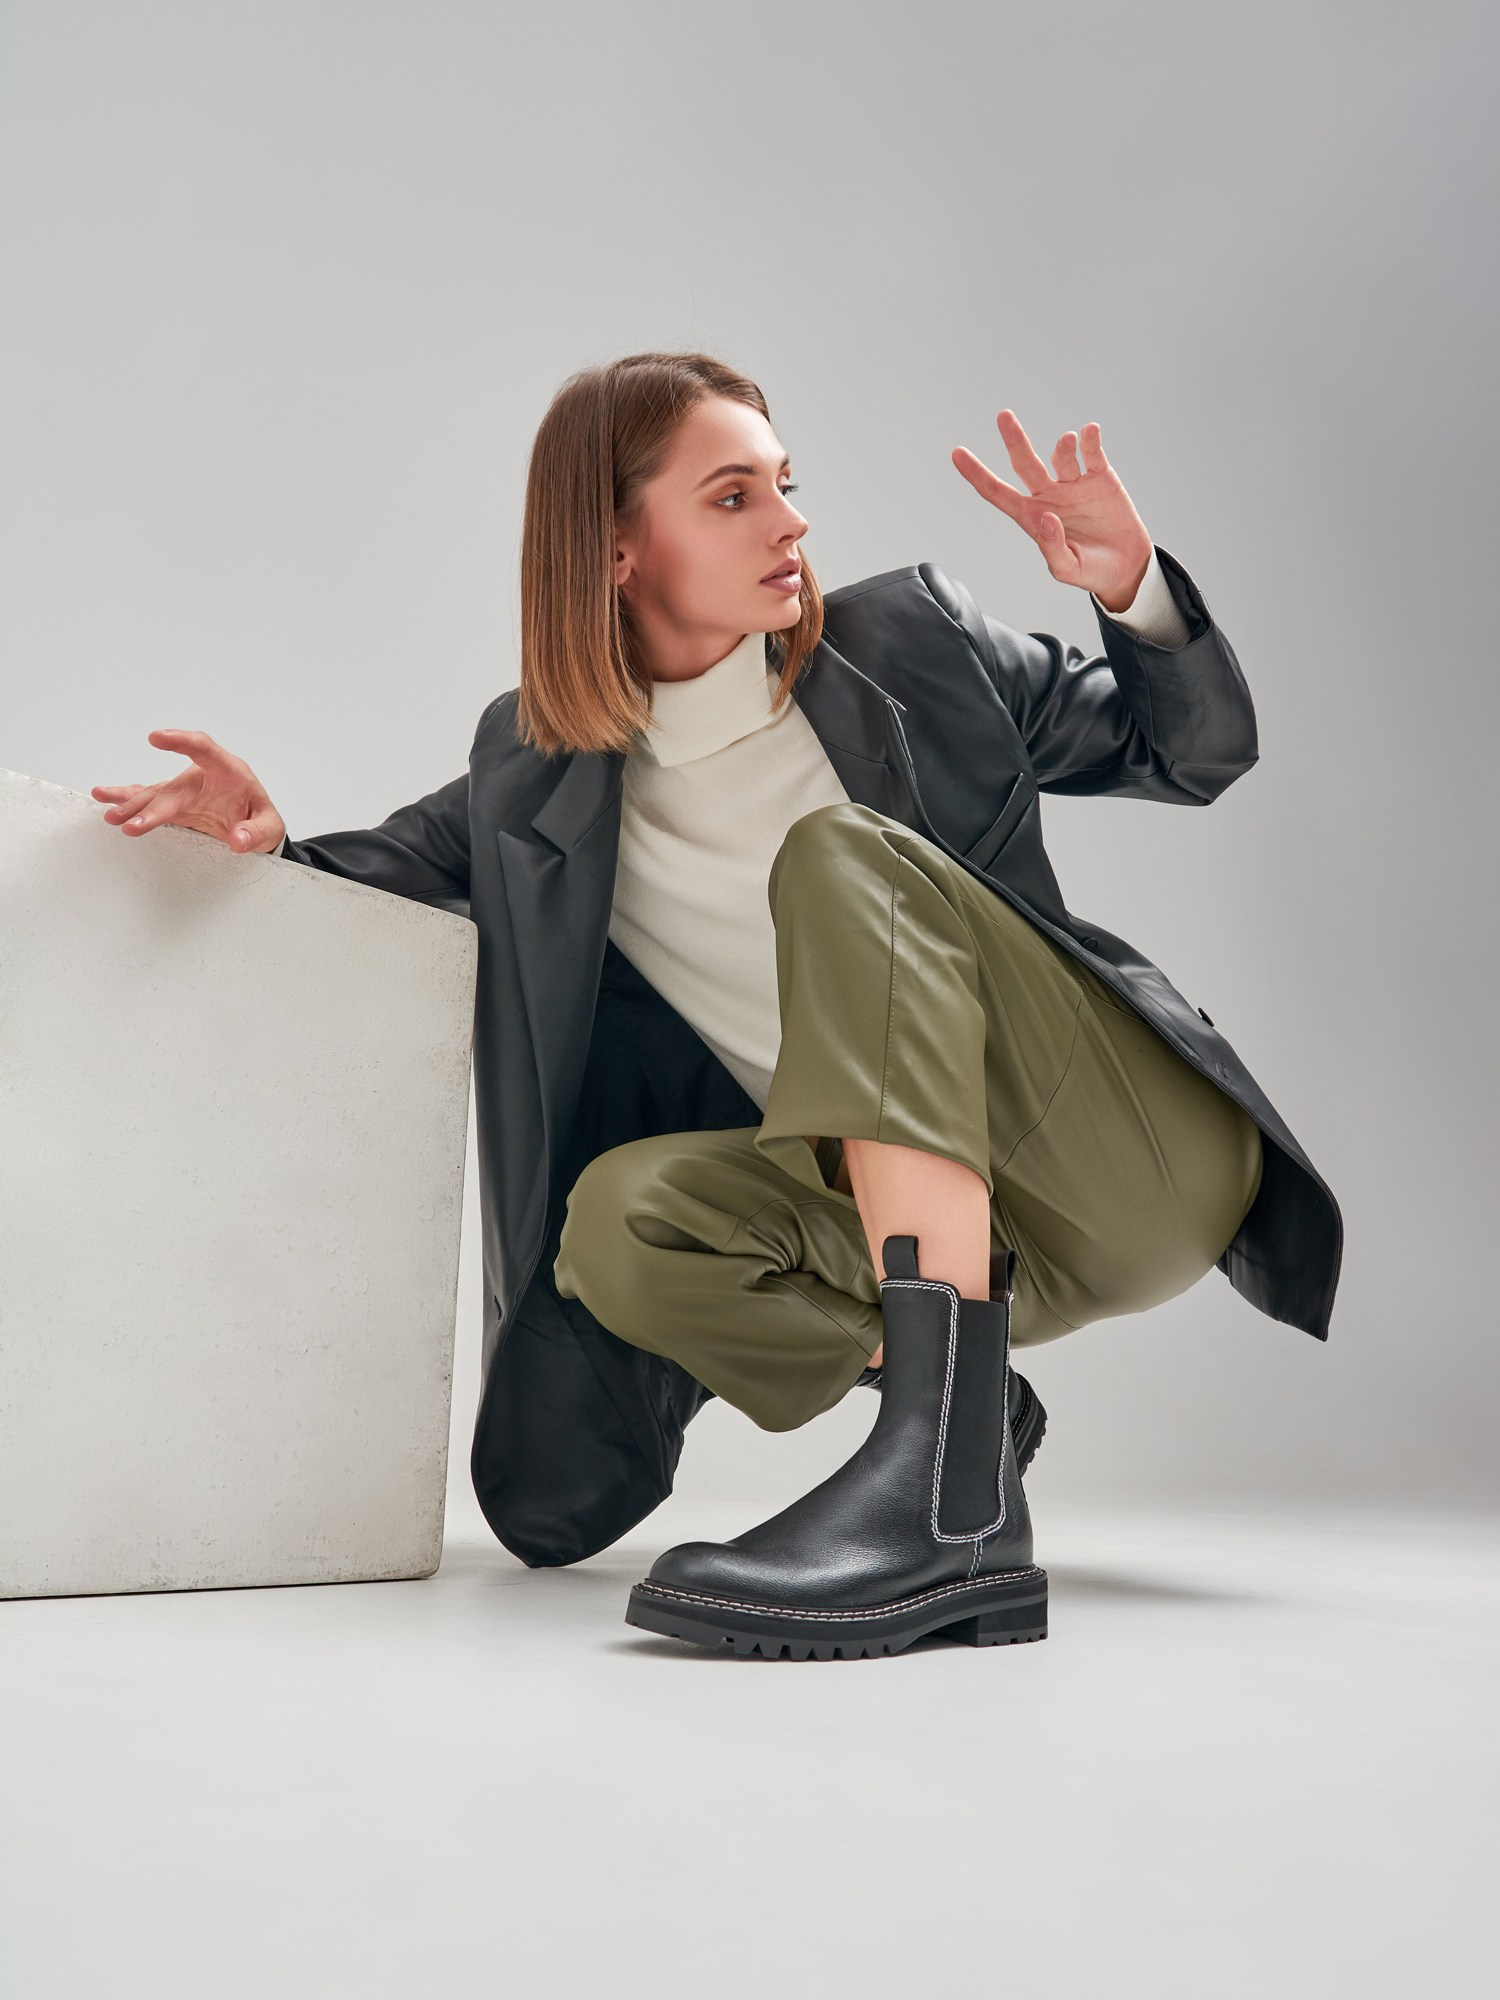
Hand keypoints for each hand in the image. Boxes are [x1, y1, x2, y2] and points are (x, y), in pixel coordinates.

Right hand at [92, 729, 284, 854]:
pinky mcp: (176, 805)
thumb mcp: (269, 827)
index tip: (157, 737)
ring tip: (109, 812)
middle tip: (128, 821)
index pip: (203, 748)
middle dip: (149, 806)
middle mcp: (200, 777)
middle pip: (171, 788)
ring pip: (154, 795)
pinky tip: (106, 799)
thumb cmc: (261, 817)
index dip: (181, 741)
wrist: (255, 825)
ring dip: (131, 805)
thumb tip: (239, 840)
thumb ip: (256, 832)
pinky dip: (129, 802)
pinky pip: (149, 801)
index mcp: (227, 771)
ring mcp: (186, 791)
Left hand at [952, 411, 1154, 612]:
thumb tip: (1047, 519)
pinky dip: (1090, 440)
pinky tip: (1089, 432)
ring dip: (1063, 446)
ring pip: (1060, 456)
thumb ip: (1053, 549)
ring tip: (1069, 440)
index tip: (957, 453)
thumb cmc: (1092, 572)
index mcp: (1033, 518)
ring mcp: (1074, 485)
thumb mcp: (1068, 569)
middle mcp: (1049, 496)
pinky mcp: (1101, 478)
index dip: (977, 475)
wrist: (1128, 568)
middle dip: (1014, 439)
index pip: (998, 493)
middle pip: (1024, 463)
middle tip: (1004, 416)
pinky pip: (1092, 454)